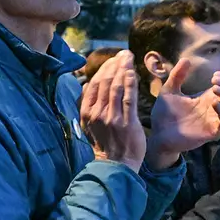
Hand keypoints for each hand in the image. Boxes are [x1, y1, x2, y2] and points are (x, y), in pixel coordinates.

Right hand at [80, 50, 144, 171]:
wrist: (116, 165)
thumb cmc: (106, 145)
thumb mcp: (92, 125)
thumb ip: (93, 106)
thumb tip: (91, 86)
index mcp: (87, 113)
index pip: (94, 85)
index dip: (103, 70)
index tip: (112, 60)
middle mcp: (97, 113)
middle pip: (105, 82)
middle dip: (114, 65)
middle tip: (123, 54)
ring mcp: (111, 117)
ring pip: (116, 87)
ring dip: (123, 69)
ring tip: (129, 58)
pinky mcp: (126, 122)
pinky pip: (128, 98)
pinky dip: (129, 83)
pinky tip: (132, 72)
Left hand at [148, 63, 219, 167]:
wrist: (157, 135)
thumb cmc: (165, 115)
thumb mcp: (169, 91)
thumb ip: (177, 76)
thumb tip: (186, 59)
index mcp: (209, 97)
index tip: (214, 75)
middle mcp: (216, 108)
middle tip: (214, 79)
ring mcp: (216, 120)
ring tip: (214, 88)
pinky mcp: (212, 132)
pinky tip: (212, 103)